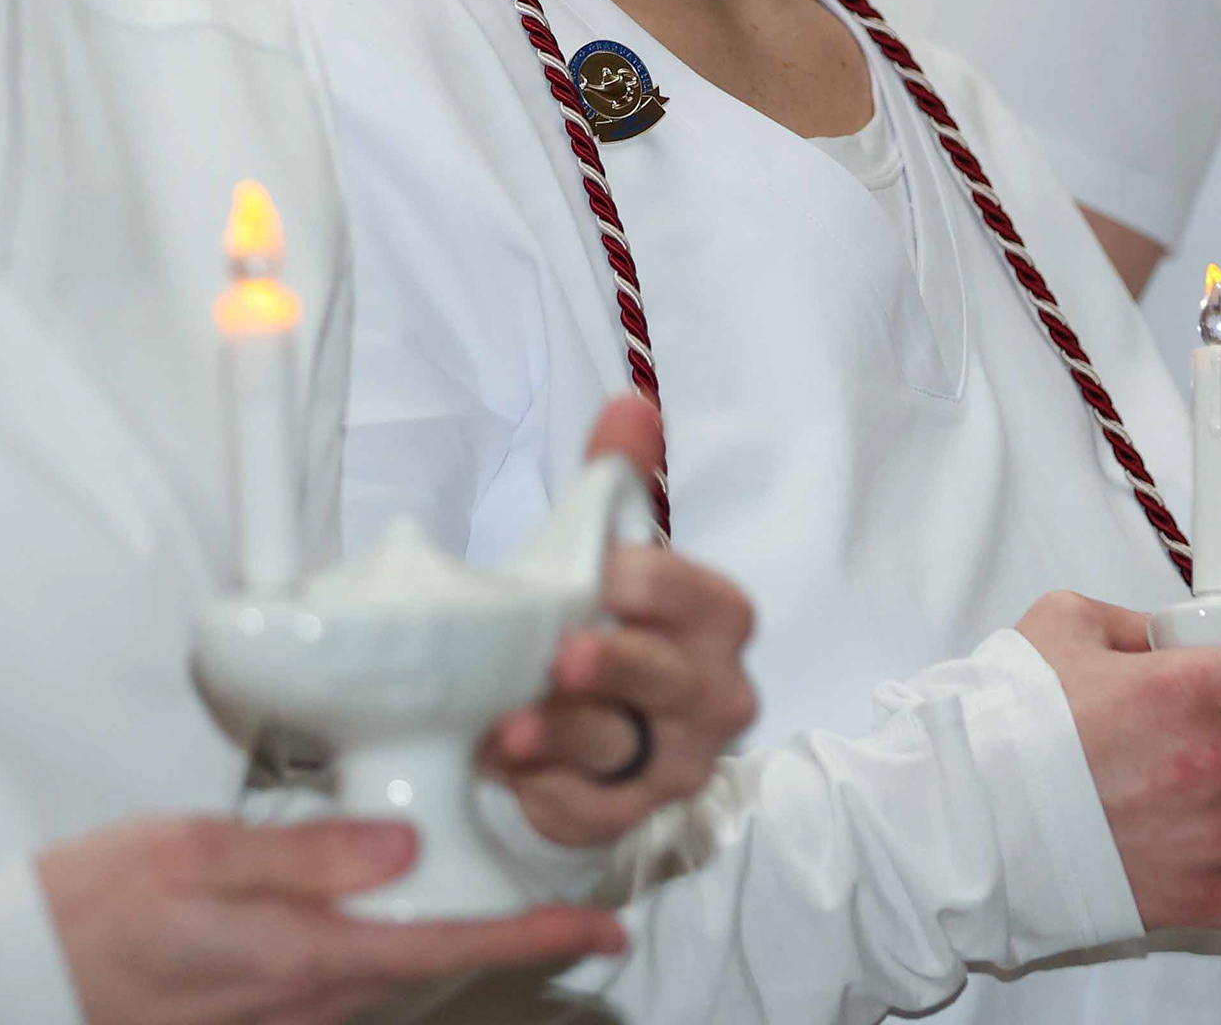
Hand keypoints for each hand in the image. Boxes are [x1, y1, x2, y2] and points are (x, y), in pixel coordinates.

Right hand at [40, 815, 623, 1024]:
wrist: (13, 981)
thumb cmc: (91, 907)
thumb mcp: (196, 851)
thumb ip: (306, 852)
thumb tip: (405, 848)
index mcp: (301, 958)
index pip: (446, 951)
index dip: (533, 940)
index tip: (602, 929)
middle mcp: (304, 1006)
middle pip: (428, 974)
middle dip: (495, 941)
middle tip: (554, 901)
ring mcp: (278, 1024)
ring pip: (387, 986)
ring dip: (437, 949)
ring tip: (480, 902)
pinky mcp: (252, 1021)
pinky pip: (341, 995)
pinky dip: (379, 959)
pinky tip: (376, 920)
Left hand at [483, 395, 759, 846]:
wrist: (578, 708)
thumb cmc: (604, 614)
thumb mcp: (607, 544)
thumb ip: (619, 476)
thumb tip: (628, 403)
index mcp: (718, 618)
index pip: (697, 597)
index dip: (653, 584)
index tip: (604, 572)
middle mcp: (715, 695)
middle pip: (673, 684)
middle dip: (619, 668)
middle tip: (563, 654)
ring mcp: (674, 764)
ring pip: (622, 750)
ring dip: (563, 736)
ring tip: (507, 726)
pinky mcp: (625, 815)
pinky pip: (588, 809)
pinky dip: (542, 790)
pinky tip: (502, 765)